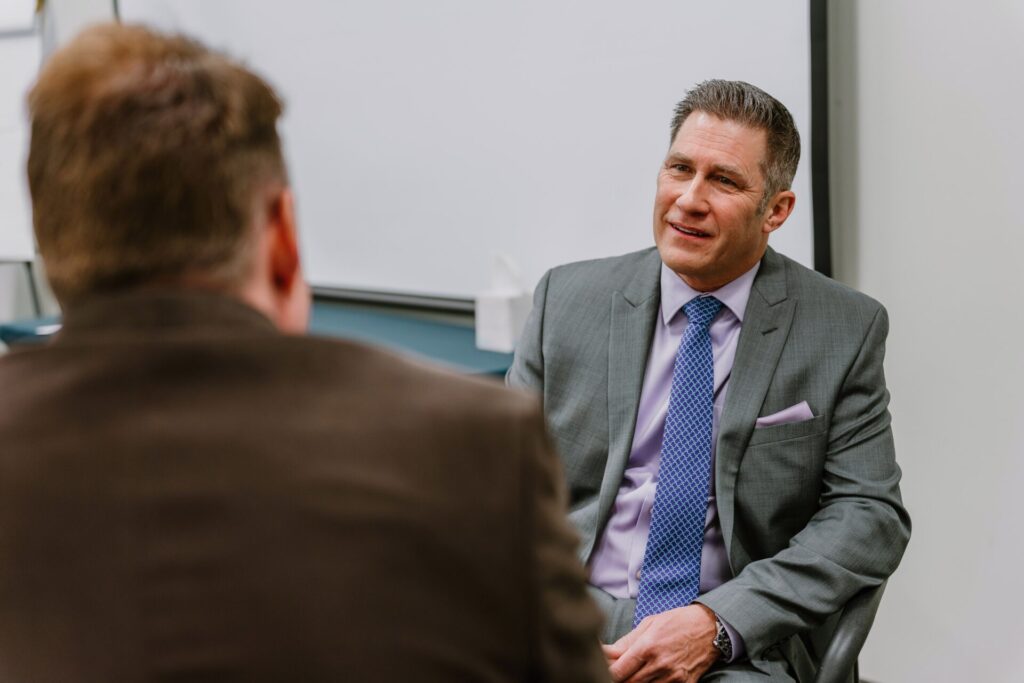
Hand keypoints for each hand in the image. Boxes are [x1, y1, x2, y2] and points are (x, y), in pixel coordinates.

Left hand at [602, 604, 719, 681]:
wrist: (711, 628)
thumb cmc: (678, 621)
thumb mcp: (650, 623)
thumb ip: (627, 641)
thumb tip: (606, 652)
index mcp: (648, 646)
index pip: (619, 671)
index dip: (607, 673)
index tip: (603, 669)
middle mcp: (660, 664)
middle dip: (620, 679)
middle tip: (618, 671)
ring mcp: (674, 677)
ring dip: (636, 682)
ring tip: (634, 673)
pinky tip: (652, 677)